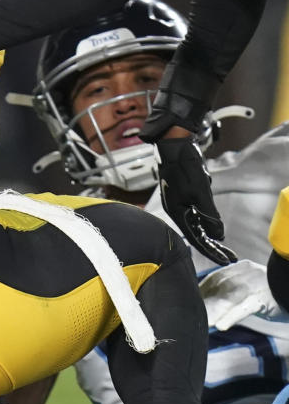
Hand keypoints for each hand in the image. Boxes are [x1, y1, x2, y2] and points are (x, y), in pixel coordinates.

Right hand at [151, 136, 235, 266]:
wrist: (174, 144)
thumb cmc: (184, 166)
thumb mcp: (201, 192)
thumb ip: (209, 215)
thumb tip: (219, 235)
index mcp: (176, 212)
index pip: (195, 238)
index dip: (211, 250)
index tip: (225, 260)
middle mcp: (176, 209)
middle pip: (196, 233)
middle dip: (213, 245)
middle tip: (229, 256)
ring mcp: (179, 201)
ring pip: (197, 222)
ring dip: (210, 230)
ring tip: (223, 242)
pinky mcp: (183, 193)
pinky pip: (197, 209)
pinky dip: (206, 215)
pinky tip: (213, 216)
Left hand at [199, 259, 284, 328]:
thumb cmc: (275, 289)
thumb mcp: (254, 282)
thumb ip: (237, 286)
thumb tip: (217, 297)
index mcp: (242, 268)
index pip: (215, 277)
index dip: (202, 289)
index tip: (192, 299)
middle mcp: (245, 273)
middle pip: (218, 287)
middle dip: (203, 300)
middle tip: (191, 312)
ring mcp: (253, 286)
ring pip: (227, 298)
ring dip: (212, 311)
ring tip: (202, 322)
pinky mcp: (261, 299)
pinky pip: (243, 308)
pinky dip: (230, 317)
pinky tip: (221, 326)